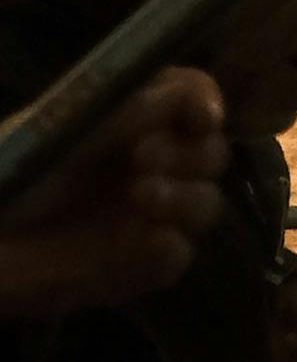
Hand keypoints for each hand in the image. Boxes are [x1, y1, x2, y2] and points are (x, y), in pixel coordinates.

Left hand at [0, 72, 228, 316]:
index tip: (200, 117)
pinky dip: (170, 249)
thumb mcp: (62, 129)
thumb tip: (187, 94)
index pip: (192, 97)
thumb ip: (124, 111)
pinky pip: (177, 259)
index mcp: (130, 119)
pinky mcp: (135, 267)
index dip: (205, 102)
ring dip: (187, 198)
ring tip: (142, 196)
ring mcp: (144, 217)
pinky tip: (145, 242)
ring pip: (205, 205)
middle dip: (192, 154)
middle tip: (143, 159)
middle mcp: (146, 164)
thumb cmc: (10, 169)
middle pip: (211, 152)